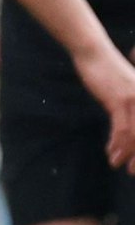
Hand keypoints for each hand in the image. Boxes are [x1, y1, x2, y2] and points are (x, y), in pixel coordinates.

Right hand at [72, 42, 134, 171]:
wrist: (93, 53)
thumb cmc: (108, 71)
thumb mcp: (125, 91)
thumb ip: (131, 108)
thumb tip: (129, 132)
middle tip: (133, 171)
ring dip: (128, 154)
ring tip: (119, 166)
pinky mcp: (121, 101)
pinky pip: (122, 129)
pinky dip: (117, 144)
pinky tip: (111, 153)